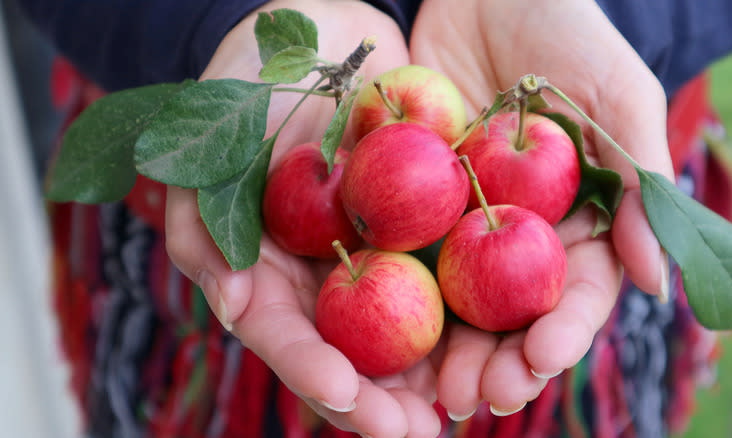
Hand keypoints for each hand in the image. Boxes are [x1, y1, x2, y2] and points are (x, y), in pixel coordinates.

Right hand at [165, 2, 440, 435]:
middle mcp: (328, 277)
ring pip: (410, 331)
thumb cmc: (254, 88)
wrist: (324, 37)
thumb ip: (206, 226)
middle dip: (384, 398)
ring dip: (440, 372)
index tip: (345, 392)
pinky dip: (479, 306)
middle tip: (419, 429)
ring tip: (475, 400)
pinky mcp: (430, 229)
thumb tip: (233, 309)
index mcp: (272, 272)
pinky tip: (508, 333)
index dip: (310, 368)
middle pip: (354, 354)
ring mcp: (380, 256)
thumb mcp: (214, 146)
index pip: (286, 335)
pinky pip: (457, 273)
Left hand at [409, 0, 673, 416]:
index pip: (576, 292)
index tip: (538, 363)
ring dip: (442, 348)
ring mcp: (463, 218)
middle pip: (509, 312)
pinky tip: (372, 324)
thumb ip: (638, 184)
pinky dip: (389, 287)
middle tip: (472, 397)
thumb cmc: (567, 31)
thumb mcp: (616, 97)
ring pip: (453, 296)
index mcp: (579, 219)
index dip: (560, 333)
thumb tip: (651, 282)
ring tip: (428, 389)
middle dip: (495, 360)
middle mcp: (520, 230)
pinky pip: (402, 244)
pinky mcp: (413, 196)